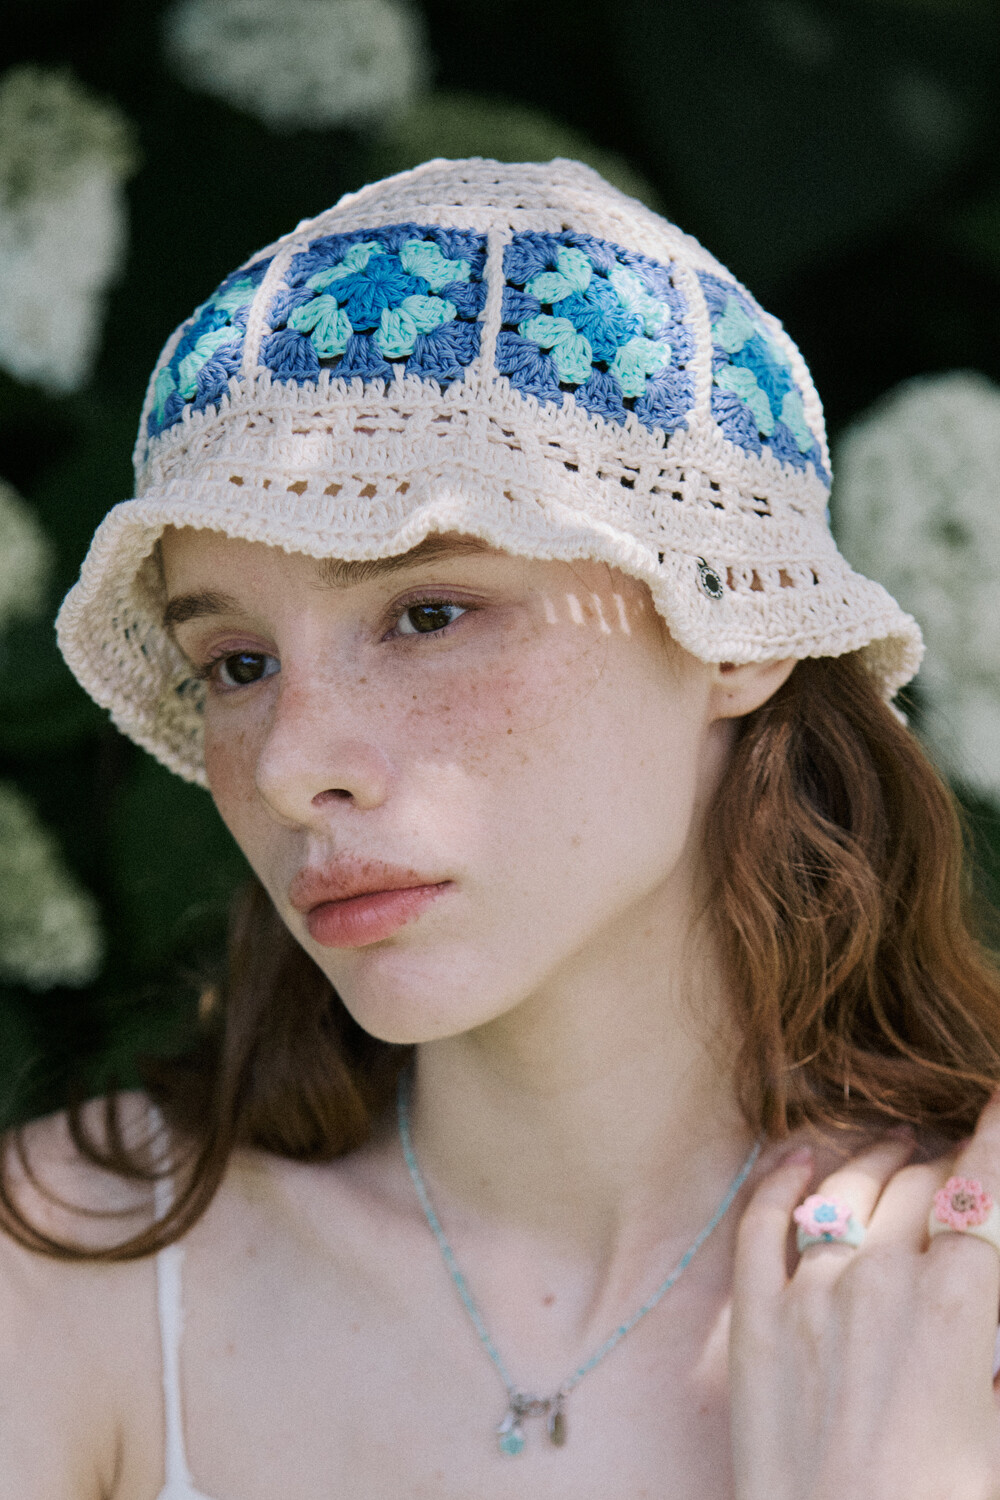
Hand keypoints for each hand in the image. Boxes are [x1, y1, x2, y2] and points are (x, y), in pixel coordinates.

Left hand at [730, 1096, 999, 1499]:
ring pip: (849, 1188)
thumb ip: (985, 1337)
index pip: (986, 1190)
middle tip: (957, 1154)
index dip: (999, 1138)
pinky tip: (800, 1155)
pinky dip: (782, 1178)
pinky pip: (763, 1223)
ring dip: (880, 1157)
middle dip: (947, 1160)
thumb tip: (974, 1298)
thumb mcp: (997, 1422)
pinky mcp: (756, 1321)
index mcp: (957, 1304)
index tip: (999, 1098)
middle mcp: (881, 1278)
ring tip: (898, 1141)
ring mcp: (810, 1293)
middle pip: (922, 1185)